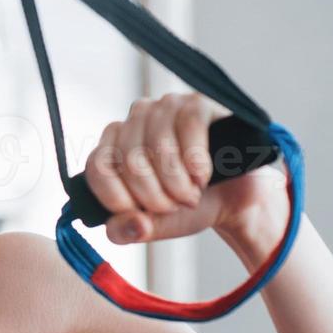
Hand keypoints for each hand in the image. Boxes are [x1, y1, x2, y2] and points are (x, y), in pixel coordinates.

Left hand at [84, 93, 283, 244]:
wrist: (234, 199)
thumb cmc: (189, 207)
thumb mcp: (153, 226)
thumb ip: (128, 230)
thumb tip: (132, 225)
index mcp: (113, 148)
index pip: (98, 167)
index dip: (118, 198)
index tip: (143, 215)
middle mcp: (133, 121)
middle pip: (130, 160)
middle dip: (156, 196)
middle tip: (176, 206)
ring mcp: (165, 107)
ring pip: (159, 144)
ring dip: (179, 182)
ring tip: (192, 193)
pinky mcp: (197, 102)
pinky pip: (189, 126)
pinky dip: (197, 160)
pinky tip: (203, 175)